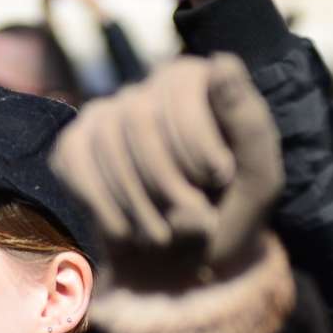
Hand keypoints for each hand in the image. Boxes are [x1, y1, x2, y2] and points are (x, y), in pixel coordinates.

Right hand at [53, 53, 282, 293]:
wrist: (183, 271)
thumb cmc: (228, 218)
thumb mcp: (258, 176)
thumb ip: (248, 121)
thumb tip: (222, 61)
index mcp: (195, 81)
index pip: (179, 91)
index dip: (198, 143)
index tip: (218, 178)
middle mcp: (145, 88)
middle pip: (138, 118)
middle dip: (167, 180)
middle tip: (192, 217)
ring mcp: (104, 116)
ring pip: (105, 144)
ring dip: (138, 204)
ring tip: (164, 234)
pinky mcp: (74, 146)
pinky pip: (73, 163)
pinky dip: (105, 208)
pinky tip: (128, 230)